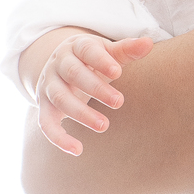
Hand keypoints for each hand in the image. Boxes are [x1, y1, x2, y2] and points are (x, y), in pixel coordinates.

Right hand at [33, 32, 153, 154]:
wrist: (60, 66)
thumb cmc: (92, 60)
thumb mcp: (107, 52)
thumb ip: (126, 50)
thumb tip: (148, 43)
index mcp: (76, 47)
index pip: (86, 50)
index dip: (100, 61)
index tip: (118, 72)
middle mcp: (58, 64)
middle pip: (73, 73)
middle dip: (95, 88)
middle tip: (119, 102)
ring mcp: (49, 85)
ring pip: (60, 98)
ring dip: (81, 113)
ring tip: (104, 125)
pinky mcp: (44, 106)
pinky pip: (46, 123)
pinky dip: (58, 137)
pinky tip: (77, 150)